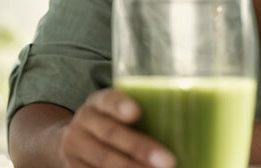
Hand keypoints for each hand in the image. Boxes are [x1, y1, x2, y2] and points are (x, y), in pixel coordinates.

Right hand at [59, 87, 175, 167]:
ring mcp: (75, 150)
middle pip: (111, 134)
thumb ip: (141, 111)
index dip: (120, 105)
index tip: (137, 112)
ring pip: (103, 162)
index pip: (107, 99)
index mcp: (97, 102)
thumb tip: (190, 120)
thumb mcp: (115, 109)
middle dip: (139, 149)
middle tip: (168, 161)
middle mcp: (83, 123)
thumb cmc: (110, 121)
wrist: (70, 140)